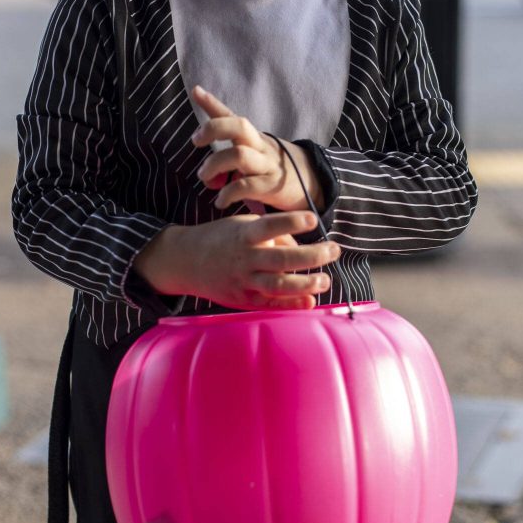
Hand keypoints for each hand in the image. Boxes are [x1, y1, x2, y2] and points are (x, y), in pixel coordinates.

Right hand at [133, 212, 340, 310]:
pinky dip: (292, 304)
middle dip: (312, 256)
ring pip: (278, 285)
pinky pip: (271, 303)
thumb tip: (301, 248)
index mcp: (244, 235)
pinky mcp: (243, 300)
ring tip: (325, 280)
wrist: (188, 262)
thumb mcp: (243, 225)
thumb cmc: (222, 239)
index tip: (312, 219)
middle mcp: (245, 259)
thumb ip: (273, 234)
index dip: (291, 222)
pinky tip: (310, 301)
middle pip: (281, 259)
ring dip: (305, 284)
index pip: (270, 226)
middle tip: (334, 250)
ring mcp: (244, 281)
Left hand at [190, 86, 323, 212]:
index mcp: (254, 137)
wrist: (313, 184)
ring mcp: (267, 165)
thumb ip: (229, 152)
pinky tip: (220, 201)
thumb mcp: (255, 152)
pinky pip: (247, 186)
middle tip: (196, 141)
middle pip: (238, 126)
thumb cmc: (274, 167)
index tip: (196, 91)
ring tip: (204, 178)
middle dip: (213, 129)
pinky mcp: (272, 186)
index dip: (213, 103)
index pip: (232, 115)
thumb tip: (201, 156)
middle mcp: (260, 146)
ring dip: (214, 165)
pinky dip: (228, 194)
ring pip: (239, 155)